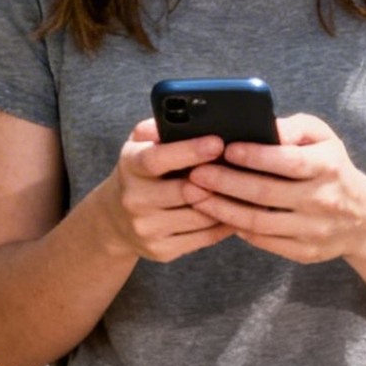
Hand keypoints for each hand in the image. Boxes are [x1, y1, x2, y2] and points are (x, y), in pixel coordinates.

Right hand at [105, 120, 234, 263]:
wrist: (114, 220)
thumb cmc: (141, 172)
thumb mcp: (140, 145)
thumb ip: (158, 128)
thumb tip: (185, 114)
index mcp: (131, 166)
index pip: (158, 158)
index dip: (189, 151)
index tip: (218, 142)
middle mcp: (134, 199)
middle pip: (185, 192)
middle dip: (218, 180)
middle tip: (247, 167)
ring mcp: (147, 229)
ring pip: (201, 217)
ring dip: (228, 202)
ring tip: (251, 187)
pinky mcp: (162, 251)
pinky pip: (204, 238)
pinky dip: (225, 223)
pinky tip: (241, 210)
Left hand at [183, 112, 365, 264]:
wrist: (364, 220)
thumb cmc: (333, 170)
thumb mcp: (324, 139)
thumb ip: (294, 128)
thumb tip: (263, 126)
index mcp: (328, 167)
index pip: (288, 161)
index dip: (254, 156)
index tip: (225, 148)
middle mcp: (323, 200)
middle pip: (265, 193)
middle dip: (225, 182)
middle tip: (195, 173)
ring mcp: (313, 230)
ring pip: (258, 221)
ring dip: (221, 209)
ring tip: (196, 195)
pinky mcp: (304, 251)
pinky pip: (262, 240)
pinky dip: (236, 227)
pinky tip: (217, 214)